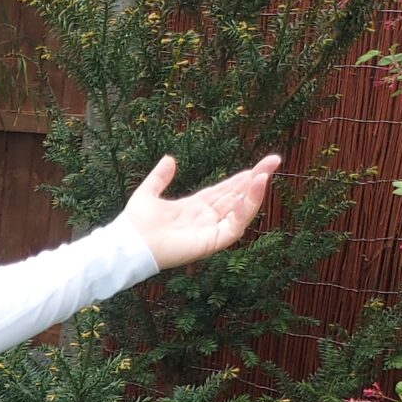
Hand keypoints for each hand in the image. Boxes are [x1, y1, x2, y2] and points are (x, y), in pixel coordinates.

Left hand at [119, 152, 282, 271]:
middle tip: (273, 161)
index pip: (223, 192)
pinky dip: (246, 209)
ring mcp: (209, 231)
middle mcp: (204, 220)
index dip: (240, 179)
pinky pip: (235, 226)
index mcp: (193, 209)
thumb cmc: (134, 224)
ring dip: (255, 192)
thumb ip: (160, 177)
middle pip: (236, 198)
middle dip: (255, 180)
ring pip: (240, 211)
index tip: (257, 165)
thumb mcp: (148, 192)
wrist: (128, 243)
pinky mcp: (211, 242)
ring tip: (266, 173)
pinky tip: (253, 190)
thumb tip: (170, 158)